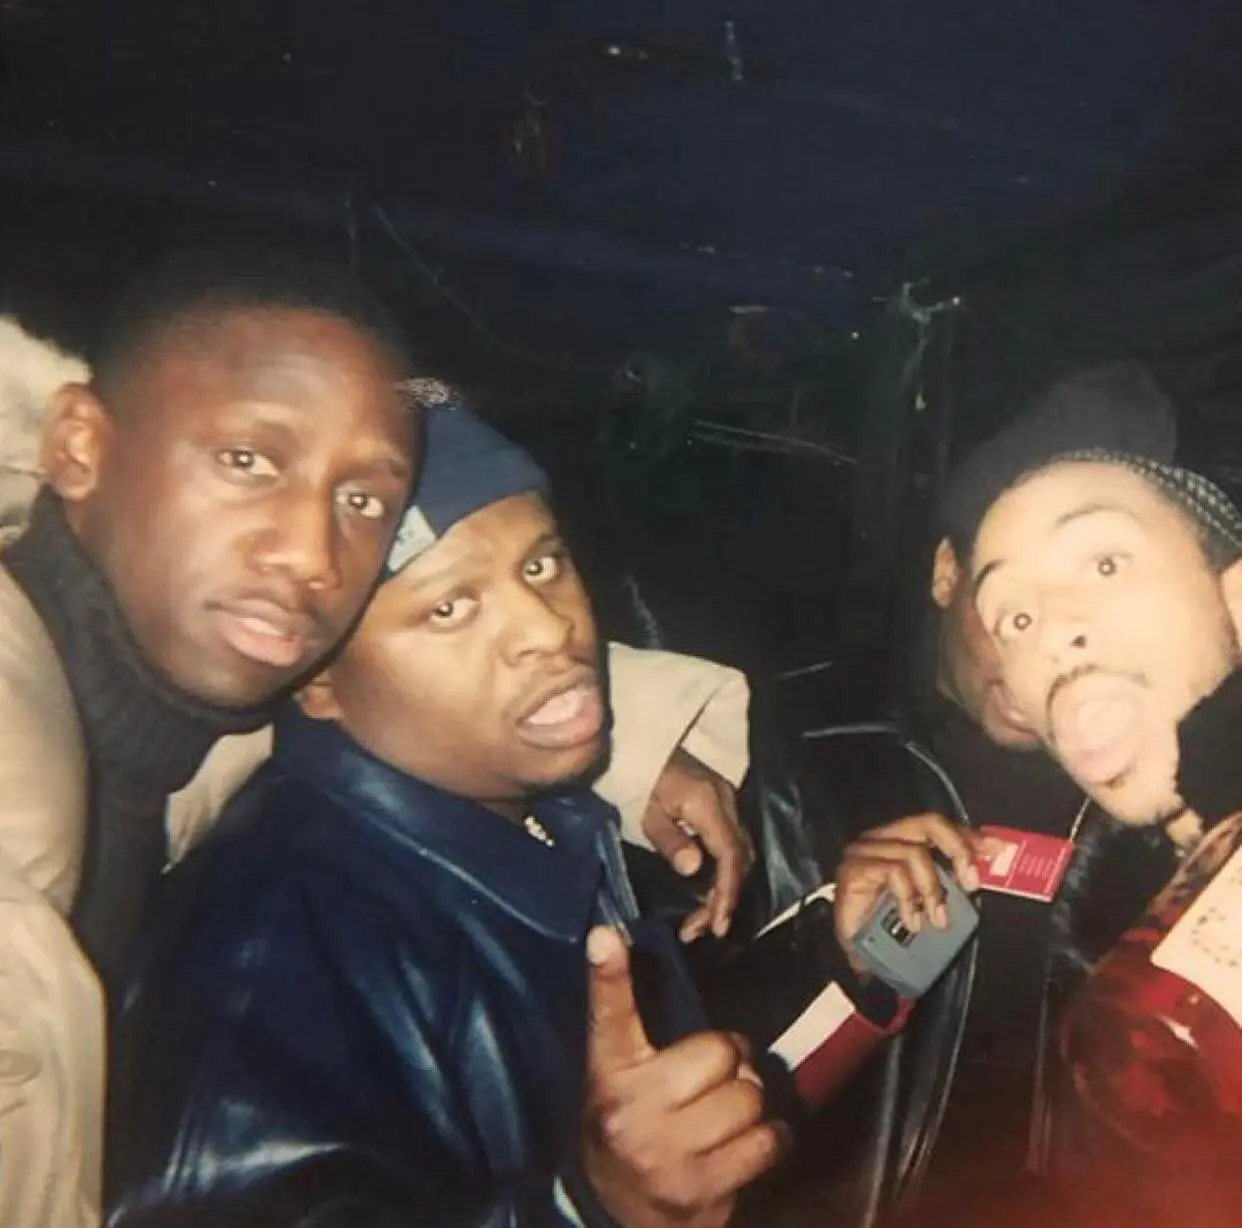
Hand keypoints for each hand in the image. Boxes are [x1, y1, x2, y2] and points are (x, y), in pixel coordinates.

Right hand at [580, 926, 785, 1227]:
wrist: (616, 1215)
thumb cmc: (630, 1127)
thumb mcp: (622, 1077)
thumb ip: (634, 1023)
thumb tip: (614, 938)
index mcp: (610, 1074)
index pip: (610, 1016)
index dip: (608, 974)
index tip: (605, 936)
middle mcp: (633, 1111)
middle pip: (721, 1054)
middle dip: (732, 1063)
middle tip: (716, 1078)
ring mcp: (666, 1154)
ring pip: (749, 1099)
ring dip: (751, 1105)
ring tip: (728, 1115)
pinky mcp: (702, 1190)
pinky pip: (766, 1142)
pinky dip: (771, 1139)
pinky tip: (749, 1143)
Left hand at [643, 748, 753, 941]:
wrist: (636, 746)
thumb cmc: (635, 779)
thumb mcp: (644, 812)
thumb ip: (669, 840)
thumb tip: (693, 868)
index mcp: (708, 802)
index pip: (730, 854)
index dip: (727, 892)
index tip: (716, 924)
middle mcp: (726, 800)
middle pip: (742, 856)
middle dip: (726, 897)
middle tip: (703, 929)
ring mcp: (727, 799)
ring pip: (741, 850)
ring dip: (727, 886)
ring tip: (704, 918)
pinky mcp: (721, 802)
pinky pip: (733, 841)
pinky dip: (725, 869)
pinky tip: (709, 889)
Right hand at [833, 814, 982, 975]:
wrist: (859, 954)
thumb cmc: (893, 929)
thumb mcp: (932, 902)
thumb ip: (952, 884)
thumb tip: (984, 874)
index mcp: (902, 840)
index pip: (939, 826)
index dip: (969, 836)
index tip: (997, 851)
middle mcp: (884, 838)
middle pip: (928, 825)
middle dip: (958, 851)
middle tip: (971, 883)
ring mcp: (865, 851)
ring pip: (914, 853)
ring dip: (933, 890)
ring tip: (937, 919)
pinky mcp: (854, 868)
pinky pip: (893, 872)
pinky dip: (909, 899)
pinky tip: (912, 921)